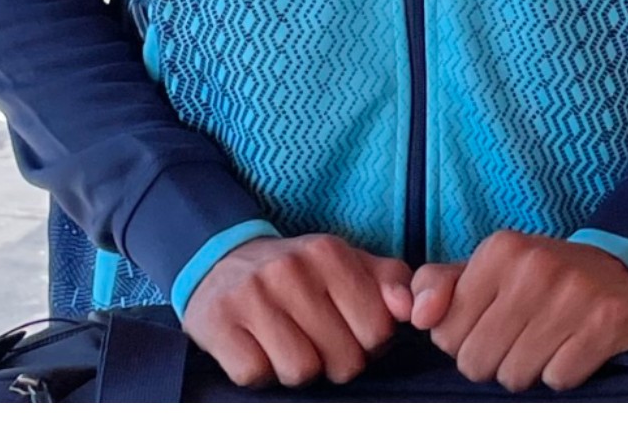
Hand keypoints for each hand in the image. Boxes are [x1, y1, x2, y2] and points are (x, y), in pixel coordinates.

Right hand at [179, 232, 415, 387]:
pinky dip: (259, 372)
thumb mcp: (346, 263)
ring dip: (295, 369)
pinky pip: (256, 374)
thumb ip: (389, 281)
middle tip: (313, 340)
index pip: (377, 330)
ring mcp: (250, 295)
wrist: (219, 260)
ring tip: (285, 344)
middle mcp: (289, 269)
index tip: (347, 331)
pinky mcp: (217, 322)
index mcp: (328, 253)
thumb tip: (410, 309)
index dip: (366, 343)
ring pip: (301, 371)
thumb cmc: (296, 273)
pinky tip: (256, 347)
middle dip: (333, 361)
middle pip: (342, 359)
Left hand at [408, 229, 627, 392]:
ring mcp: (574, 294)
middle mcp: (535, 267)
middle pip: (478, 361)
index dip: (462, 342)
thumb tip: (417, 316)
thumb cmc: (541, 277)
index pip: (446, 333)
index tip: (487, 326)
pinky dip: (561, 373)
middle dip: (492, 362)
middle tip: (517, 339)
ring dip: (527, 370)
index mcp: (499, 250)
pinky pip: (558, 379)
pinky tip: (571, 348)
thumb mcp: (487, 268)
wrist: (625, 269)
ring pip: (515, 375)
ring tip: (543, 343)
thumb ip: (437, 285)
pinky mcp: (606, 323)